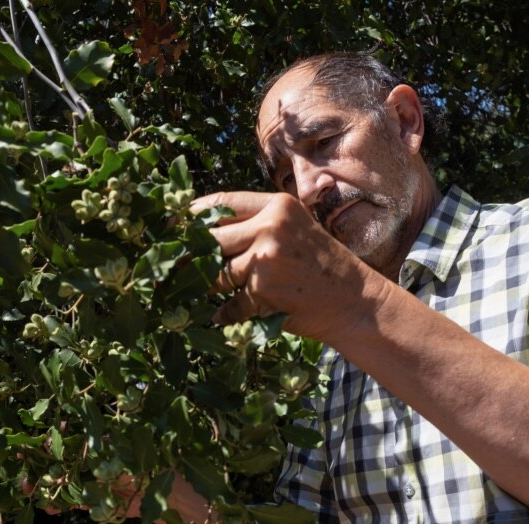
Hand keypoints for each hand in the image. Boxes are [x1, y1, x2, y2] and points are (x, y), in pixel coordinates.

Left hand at [192, 191, 379, 342]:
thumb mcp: (294, 230)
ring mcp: (266, 260)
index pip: (221, 202)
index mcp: (276, 206)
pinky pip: (229, 304)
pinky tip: (223, 316)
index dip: (192, 215)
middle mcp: (270, 227)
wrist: (355, 301)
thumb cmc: (322, 266)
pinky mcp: (264, 292)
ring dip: (206, 287)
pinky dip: (224, 314)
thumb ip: (256, 225)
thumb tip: (203, 230)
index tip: (173, 225)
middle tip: (176, 265)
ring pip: (216, 273)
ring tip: (198, 291)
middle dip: (192, 254)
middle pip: (211, 238)